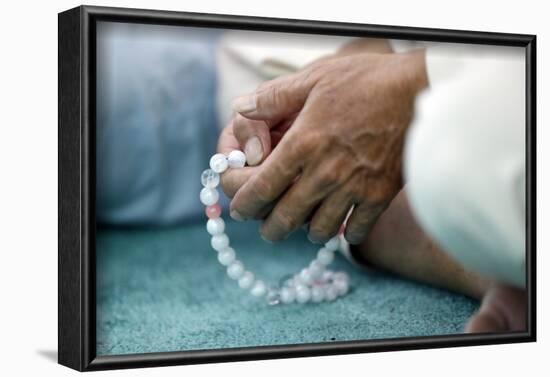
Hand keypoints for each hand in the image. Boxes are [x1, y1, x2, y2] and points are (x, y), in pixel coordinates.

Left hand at [224, 49, 427, 243]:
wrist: (422, 90)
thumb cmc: (367, 81)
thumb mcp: (314, 78)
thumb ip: (273, 97)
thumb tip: (240, 108)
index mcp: (302, 145)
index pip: (260, 188)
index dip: (243, 204)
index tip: (238, 209)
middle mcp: (324, 174)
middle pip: (284, 218)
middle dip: (268, 228)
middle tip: (266, 227)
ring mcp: (353, 188)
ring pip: (318, 230)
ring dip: (305, 231)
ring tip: (303, 224)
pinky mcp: (379, 196)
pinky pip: (355, 230)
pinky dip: (344, 233)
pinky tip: (341, 224)